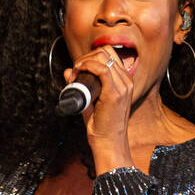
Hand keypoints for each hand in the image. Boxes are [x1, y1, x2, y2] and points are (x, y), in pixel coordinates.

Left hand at [65, 45, 133, 168]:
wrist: (108, 143)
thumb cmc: (102, 126)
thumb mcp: (90, 102)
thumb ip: (80, 85)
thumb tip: (68, 71)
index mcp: (125, 82)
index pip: (109, 54)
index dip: (91, 56)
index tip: (78, 69)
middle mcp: (126, 81)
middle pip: (106, 51)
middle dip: (86, 56)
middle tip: (75, 71)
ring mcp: (122, 86)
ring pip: (102, 57)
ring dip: (84, 61)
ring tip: (75, 74)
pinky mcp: (114, 93)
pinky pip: (101, 68)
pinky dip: (86, 66)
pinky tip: (78, 73)